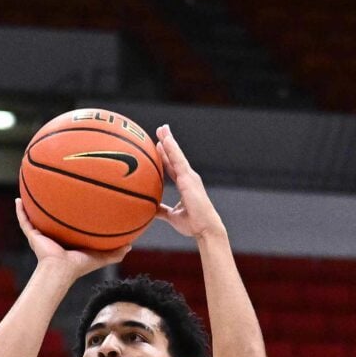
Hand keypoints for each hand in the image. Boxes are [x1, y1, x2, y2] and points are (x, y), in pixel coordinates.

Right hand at [14, 197, 126, 278]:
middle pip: (51, 218)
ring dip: (32, 205)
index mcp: (67, 239)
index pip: (68, 225)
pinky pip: (24, 220)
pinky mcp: (32, 235)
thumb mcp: (99, 257)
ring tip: (31, 190)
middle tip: (54, 191)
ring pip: (35, 217)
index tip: (75, 201)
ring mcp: (41, 234)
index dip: (70, 215)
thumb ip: (114, 253)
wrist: (61, 270)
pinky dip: (20, 210)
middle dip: (51, 206)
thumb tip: (130, 246)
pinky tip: (18, 199)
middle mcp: (53, 235)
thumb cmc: (79, 266)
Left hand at [150, 127, 225, 242]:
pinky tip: (164, 139)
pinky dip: (171, 148)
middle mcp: (188, 177)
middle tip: (160, 130)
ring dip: (169, 140)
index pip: (172, 166)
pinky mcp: (188, 177)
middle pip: (175, 156)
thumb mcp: (172, 216)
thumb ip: (161, 211)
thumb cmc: (193, 224)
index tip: (158, 145)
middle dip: (167, 143)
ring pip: (176, 154)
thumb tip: (149, 210)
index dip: (166, 156)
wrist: (205, 228)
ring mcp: (189, 176)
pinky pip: (178, 159)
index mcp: (184, 184)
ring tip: (162, 128)